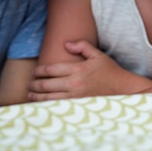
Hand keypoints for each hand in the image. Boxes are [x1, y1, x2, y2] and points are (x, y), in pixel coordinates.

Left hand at [29, 40, 151, 100]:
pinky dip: (47, 106)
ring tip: (30, 96)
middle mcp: (74, 83)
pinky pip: (58, 107)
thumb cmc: (110, 71)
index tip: (33, 72)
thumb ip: (82, 46)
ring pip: (49, 98)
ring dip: (37, 97)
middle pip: (46, 85)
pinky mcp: (78, 106)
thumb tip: (66, 44)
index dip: (39, 71)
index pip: (51, 70)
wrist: (123, 89)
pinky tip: (42, 106)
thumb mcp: (97, 54)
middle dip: (34, 85)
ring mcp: (75, 97)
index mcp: (77, 69)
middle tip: (28, 84)